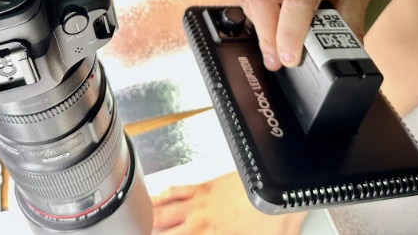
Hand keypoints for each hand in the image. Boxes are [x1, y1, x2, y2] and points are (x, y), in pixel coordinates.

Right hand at [152, 172, 305, 234]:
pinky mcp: (205, 187)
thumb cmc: (273, 221)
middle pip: (163, 230)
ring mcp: (200, 203)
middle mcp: (200, 222)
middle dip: (150, 231)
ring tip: (138, 226)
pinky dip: (161, 196)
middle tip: (140, 232)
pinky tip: (153, 198)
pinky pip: (176, 190)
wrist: (279, 189)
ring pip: (165, 212)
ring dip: (149, 220)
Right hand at [235, 0, 379, 69]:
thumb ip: (348, 27)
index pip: (298, 0)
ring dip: (259, 28)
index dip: (290, 33)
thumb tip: (342, 61)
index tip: (290, 58)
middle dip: (267, 36)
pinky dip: (250, 12)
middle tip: (277, 61)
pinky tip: (266, 22)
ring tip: (274, 46)